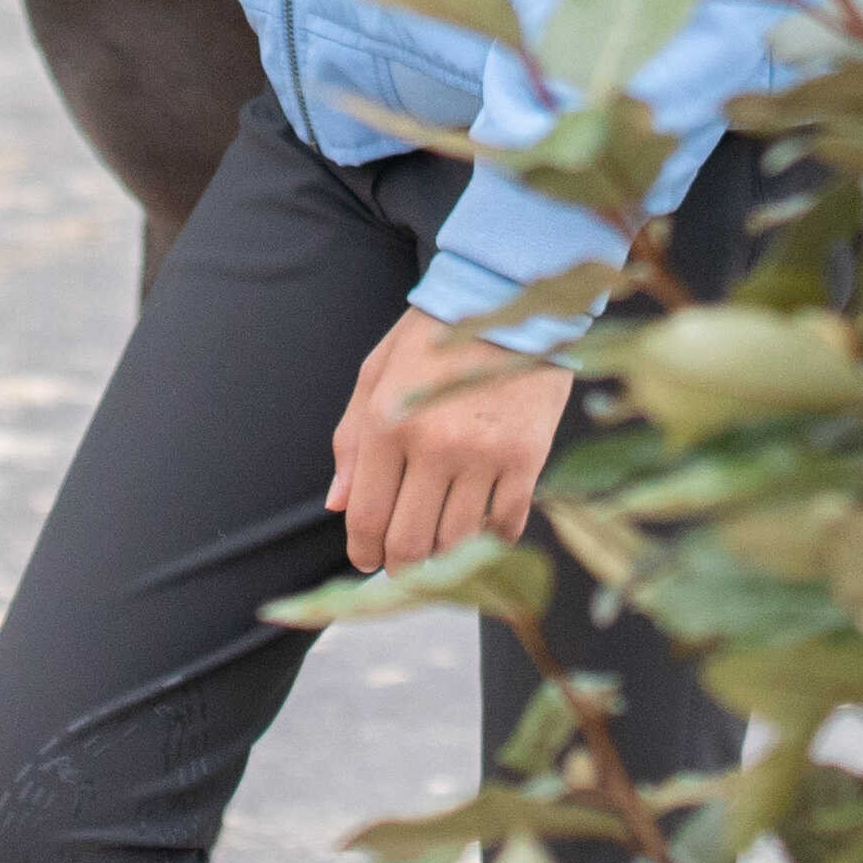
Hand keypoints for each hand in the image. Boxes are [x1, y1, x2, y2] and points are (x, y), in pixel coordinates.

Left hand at [329, 305, 570, 571]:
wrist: (509, 296)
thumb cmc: (435, 335)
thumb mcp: (377, 372)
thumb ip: (351, 440)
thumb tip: (336, 504)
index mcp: (388, 421)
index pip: (366, 515)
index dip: (362, 550)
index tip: (366, 558)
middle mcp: (433, 444)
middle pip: (410, 543)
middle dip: (399, 566)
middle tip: (401, 564)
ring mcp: (483, 453)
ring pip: (457, 542)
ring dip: (444, 556)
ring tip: (439, 544)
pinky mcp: (526, 456)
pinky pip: (505, 525)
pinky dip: (491, 538)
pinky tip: (482, 525)